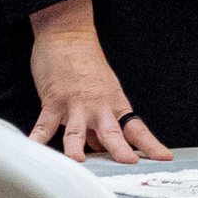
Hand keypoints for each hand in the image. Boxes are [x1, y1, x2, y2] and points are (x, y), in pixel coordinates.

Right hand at [27, 0, 171, 164]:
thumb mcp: (104, 93)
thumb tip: (101, 148)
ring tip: (77, 161)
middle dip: (120, 149)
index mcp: (115, 105)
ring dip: (76, 147)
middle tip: (129, 162)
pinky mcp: (53, 101)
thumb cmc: (86, 63)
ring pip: (76, 131)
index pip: (137, 129)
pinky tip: (34, 148)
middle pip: (111, 132)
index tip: (164, 158)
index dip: (150, 144)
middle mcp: (98, 107)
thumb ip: (102, 123)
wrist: (68, 34)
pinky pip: (44, 124)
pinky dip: (38, 138)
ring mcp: (75, 105)